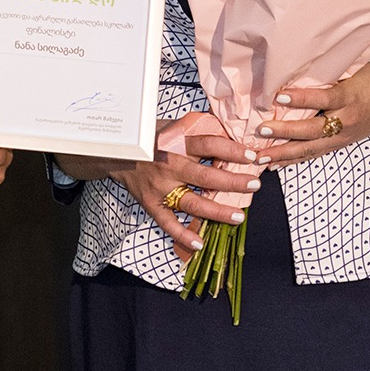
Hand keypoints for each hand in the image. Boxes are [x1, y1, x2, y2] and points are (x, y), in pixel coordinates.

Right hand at [109, 123, 265, 261]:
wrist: (115, 152)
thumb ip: (196, 130)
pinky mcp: (151, 203)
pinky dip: (182, 235)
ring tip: (239, 216)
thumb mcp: (171, 127)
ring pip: (192, 202)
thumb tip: (228, 128)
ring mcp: (161, 187)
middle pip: (206, 176)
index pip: (209, 145)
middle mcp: (170, 165)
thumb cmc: (149, 138)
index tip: (251, 156)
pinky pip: (167, 222)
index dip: (232, 150)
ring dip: (217, 211)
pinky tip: (199, 243)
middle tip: (254, 184)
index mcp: (177, 144)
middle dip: (233, 182)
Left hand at [254, 63, 369, 169]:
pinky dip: (294, 160)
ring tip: (260, 157)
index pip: (324, 98)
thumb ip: (329, 71)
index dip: (302, 98)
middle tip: (261, 130)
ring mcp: (345, 135)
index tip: (278, 97)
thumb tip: (295, 65)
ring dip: (284, 153)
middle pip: (313, 129)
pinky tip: (275, 164)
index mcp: (351, 96)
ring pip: (311, 148)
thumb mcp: (355, 69)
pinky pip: (315, 154)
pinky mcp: (342, 144)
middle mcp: (348, 119)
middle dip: (285, 132)